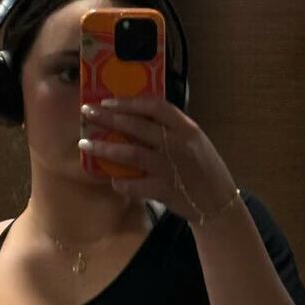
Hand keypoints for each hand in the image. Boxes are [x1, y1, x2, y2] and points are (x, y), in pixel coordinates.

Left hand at [79, 95, 237, 222]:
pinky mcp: (163, 191)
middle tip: (87, 113)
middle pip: (136, 126)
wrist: (219, 203)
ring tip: (85, 144)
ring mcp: (170, 169)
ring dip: (104, 148)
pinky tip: (112, 180)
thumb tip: (136, 118)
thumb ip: (170, 130)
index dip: (129, 102)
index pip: (155, 106)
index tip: (108, 101)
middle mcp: (178, 145)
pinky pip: (133, 185)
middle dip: (108, 118)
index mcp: (187, 129)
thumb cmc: (204, 169)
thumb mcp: (194, 142)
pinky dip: (120, 182)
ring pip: (130, 153)